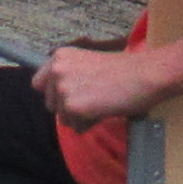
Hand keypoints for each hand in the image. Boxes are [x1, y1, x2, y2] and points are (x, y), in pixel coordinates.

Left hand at [32, 40, 152, 125]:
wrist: (143, 75)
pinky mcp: (73, 106)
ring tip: (101, 103)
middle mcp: (57, 70)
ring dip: (81, 117)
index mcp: (60, 56)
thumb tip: (57, 98)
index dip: (54, 94)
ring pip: (63, 118)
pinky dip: (90, 124)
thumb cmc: (124, 70)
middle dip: (70, 107)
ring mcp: (63, 88)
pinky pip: (76, 127)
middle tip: (94, 98)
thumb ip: (69, 76)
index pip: (38, 83)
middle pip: (51, 105)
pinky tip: (104, 110)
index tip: (70, 96)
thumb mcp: (87, 63)